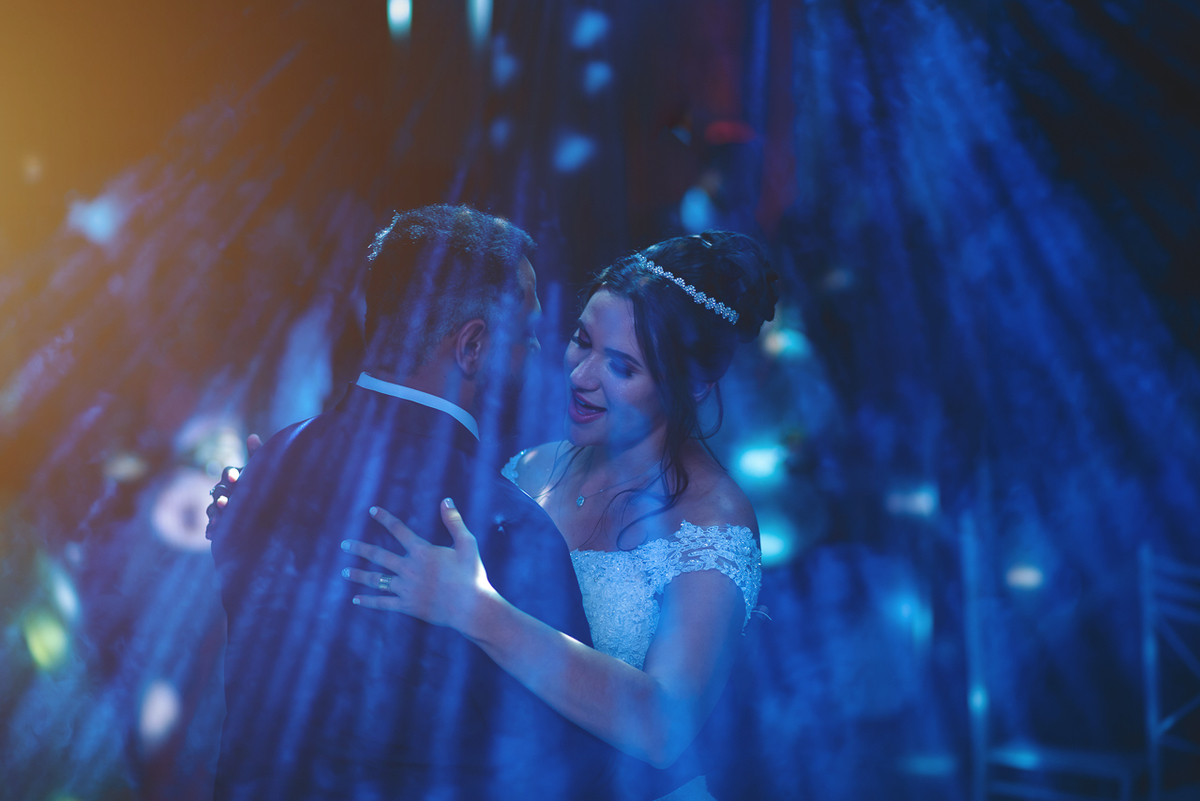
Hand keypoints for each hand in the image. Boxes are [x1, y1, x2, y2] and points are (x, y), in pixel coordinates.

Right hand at [204, 433, 262, 537]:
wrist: (272, 512)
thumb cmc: (266, 486)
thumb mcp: (264, 472)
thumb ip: (258, 455)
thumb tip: (252, 436)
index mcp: (236, 478)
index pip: (229, 473)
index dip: (231, 475)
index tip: (235, 477)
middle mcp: (226, 492)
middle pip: (219, 492)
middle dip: (221, 497)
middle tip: (226, 503)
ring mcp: (223, 509)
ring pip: (213, 509)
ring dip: (214, 514)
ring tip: (218, 522)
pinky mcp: (223, 525)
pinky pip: (213, 526)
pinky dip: (211, 530)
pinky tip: (211, 534)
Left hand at [341, 499, 495, 634]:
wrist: (471, 607)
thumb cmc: (472, 574)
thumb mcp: (467, 544)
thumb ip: (454, 522)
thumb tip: (446, 500)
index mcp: (422, 551)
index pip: (399, 530)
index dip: (384, 519)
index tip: (371, 511)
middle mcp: (409, 568)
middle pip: (379, 555)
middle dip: (360, 549)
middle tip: (344, 545)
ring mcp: (406, 588)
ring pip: (376, 580)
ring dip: (359, 575)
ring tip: (344, 572)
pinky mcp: (407, 606)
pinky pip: (382, 603)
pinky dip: (368, 601)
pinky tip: (355, 599)